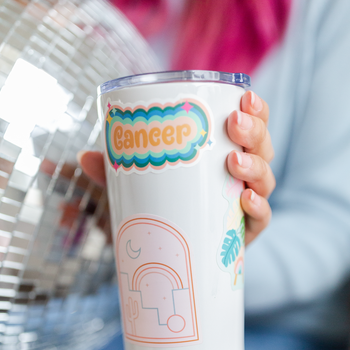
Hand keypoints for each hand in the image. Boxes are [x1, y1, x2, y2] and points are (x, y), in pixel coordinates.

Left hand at [78, 90, 274, 246]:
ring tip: (234, 163)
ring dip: (255, 167)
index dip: (255, 109)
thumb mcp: (140, 183)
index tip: (244, 95)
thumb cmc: (165, 206)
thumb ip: (116, 171)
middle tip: (234, 125)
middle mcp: (244, 175)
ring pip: (265, 180)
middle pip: (262, 147)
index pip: (251, 124)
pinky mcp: (245, 234)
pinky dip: (259, 209)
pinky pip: (261, 220)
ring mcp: (247, 205)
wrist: (177, 254)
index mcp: (226, 152)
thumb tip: (84, 157)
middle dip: (254, 132)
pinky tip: (246, 200)